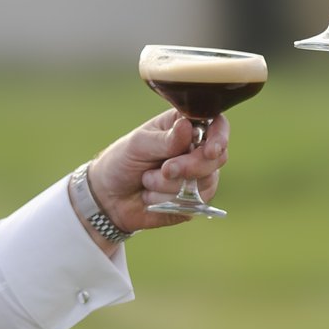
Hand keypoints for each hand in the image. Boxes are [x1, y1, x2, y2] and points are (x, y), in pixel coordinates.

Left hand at [81, 109, 232, 239]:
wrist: (108, 198)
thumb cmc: (122, 161)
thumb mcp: (138, 145)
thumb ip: (164, 140)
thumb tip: (188, 126)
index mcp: (185, 127)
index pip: (217, 125)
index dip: (219, 137)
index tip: (209, 151)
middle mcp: (197, 150)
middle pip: (217, 157)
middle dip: (191, 166)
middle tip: (165, 170)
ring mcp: (199, 176)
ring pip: (206, 182)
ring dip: (171, 186)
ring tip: (147, 181)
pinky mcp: (195, 200)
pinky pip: (195, 202)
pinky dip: (169, 200)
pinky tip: (151, 197)